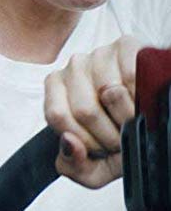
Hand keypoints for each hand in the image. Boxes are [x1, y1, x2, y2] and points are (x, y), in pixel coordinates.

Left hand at [46, 36, 141, 188]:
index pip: (58, 117)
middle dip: (109, 134)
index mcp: (56, 89)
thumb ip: (73, 165)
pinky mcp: (125, 45)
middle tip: (124, 135)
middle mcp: (73, 67)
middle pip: (83, 109)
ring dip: (129, 116)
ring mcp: (98, 54)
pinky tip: (143, 99)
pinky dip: (141, 95)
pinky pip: (131, 76)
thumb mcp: (95, 164)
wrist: (155, 118)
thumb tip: (69, 142)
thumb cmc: (122, 134)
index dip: (85, 140)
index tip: (103, 147)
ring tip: (135, 118)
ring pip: (109, 93)